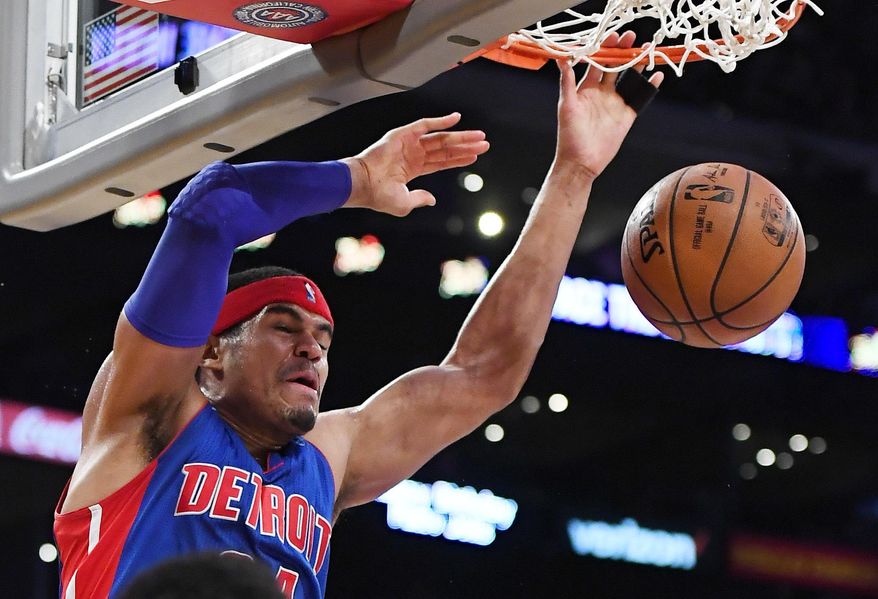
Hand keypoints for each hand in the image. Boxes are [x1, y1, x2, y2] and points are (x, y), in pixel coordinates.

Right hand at [342, 113, 488, 215]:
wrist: (362, 184)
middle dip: (465, 146)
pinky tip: (456, 119)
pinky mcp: (402, 134)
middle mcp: (412, 154)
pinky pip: (425, 124)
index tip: (475, 157)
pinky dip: (441, 121)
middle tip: (484, 144)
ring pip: (440, 137)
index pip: (441, 162)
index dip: (458, 159)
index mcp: (412, 169)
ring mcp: (408, 143)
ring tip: (478, 136)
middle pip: (445, 148)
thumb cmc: (378, 195)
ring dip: (460, 136)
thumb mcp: (404, 203)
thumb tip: (432, 199)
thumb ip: (420, 198)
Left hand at [555, 31, 663, 178]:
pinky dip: (649, 86)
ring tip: (647, 50)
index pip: (597, 62)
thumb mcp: (566, 106)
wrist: (581, 163)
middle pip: (615, 66)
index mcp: (586, 88)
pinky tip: (656, 76)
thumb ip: (566, 82)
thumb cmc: (569, 136)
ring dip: (638, 64)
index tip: (613, 37)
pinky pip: (640, 98)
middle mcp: (601, 93)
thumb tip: (561, 59)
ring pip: (629, 78)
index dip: (605, 48)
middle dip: (623, 50)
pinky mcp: (626, 115)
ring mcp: (615, 103)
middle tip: (632, 37)